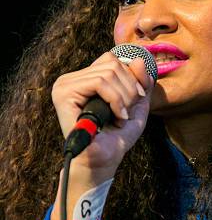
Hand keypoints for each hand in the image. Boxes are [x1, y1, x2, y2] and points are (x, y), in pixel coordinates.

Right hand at [51, 51, 154, 173]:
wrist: (103, 161)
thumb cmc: (116, 137)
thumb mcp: (136, 105)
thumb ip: (139, 81)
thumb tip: (140, 58)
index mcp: (85, 79)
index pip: (111, 59)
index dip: (131, 76)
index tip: (138, 98)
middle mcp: (72, 79)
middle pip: (112, 64)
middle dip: (129, 89)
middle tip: (127, 112)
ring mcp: (65, 85)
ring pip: (108, 73)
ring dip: (124, 97)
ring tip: (121, 116)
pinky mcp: (64, 94)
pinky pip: (100, 83)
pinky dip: (116, 100)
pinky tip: (116, 117)